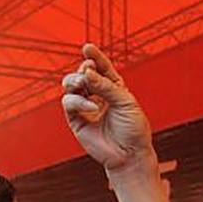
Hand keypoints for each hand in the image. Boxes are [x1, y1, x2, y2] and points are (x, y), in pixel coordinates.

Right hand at [61, 44, 156, 176]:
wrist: (130, 154)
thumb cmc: (133, 129)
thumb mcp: (125, 101)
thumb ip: (105, 86)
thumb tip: (86, 73)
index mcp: (112, 87)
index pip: (101, 67)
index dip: (94, 56)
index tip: (87, 47)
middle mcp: (97, 95)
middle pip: (81, 73)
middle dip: (83, 69)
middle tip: (87, 70)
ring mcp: (85, 107)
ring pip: (70, 85)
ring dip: (75, 80)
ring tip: (83, 83)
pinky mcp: (76, 120)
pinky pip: (69, 103)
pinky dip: (78, 101)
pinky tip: (92, 106)